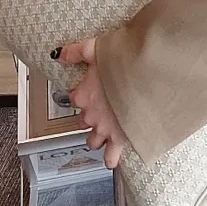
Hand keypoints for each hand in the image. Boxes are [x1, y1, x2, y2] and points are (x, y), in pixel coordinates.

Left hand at [56, 38, 128, 169]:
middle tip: (102, 108)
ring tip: (106, 131)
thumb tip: (58, 54)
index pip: (74, 98)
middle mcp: (91, 114)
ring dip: (97, 137)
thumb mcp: (97, 49)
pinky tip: (112, 156)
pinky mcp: (119, 138)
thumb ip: (76, 52)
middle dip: (89, 117)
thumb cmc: (125, 62)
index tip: (89, 90)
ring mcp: (104, 129)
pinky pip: (110, 156)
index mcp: (84, 94)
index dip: (81, 94)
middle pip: (82, 121)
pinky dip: (110, 157)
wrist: (148, 76)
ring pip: (93, 141)